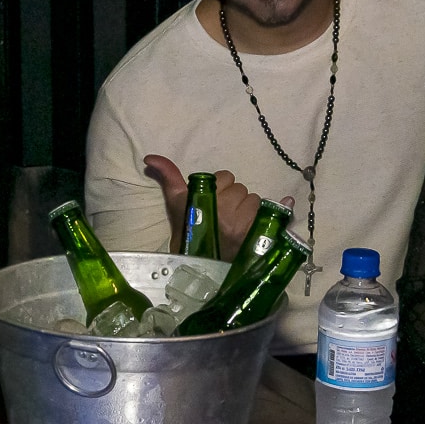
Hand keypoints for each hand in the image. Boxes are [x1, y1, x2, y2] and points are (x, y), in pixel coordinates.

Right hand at [140, 155, 288, 256]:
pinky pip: (273, 212)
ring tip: (237, 222)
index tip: (213, 199)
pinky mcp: (259, 237)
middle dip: (234, 198)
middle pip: (241, 189)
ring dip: (248, 208)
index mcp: (206, 205)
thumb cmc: (187, 234)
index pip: (225, 178)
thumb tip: (151, 157)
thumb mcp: (176, 204)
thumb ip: (168, 177)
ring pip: (255, 200)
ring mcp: (245, 227)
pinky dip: (270, 212)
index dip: (221, 186)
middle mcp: (227, 215)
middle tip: (224, 214)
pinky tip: (273, 211)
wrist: (199, 266)